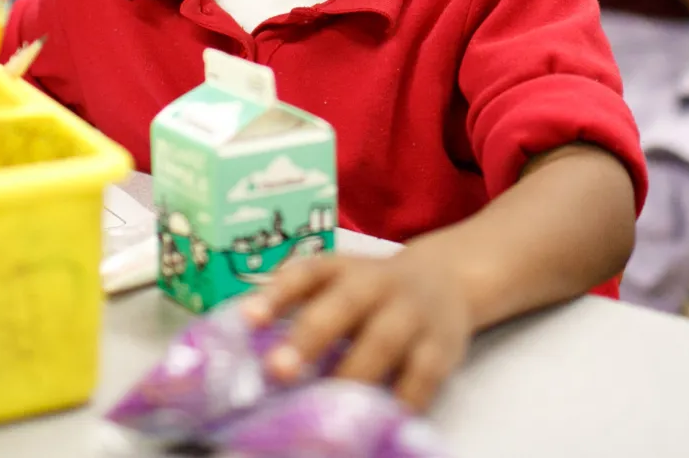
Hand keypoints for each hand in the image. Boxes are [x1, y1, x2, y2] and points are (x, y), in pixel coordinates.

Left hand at [242, 253, 472, 411]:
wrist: (447, 280)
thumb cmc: (372, 292)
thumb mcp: (337, 281)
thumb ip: (295, 303)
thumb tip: (241, 340)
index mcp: (344, 269)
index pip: (307, 273)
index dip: (276, 294)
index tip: (247, 320)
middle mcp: (378, 285)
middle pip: (344, 306)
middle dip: (310, 338)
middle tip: (278, 371)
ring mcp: (412, 315)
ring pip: (383, 342)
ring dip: (352, 373)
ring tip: (326, 406)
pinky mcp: (440, 348)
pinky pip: (423, 376)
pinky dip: (403, 399)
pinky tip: (379, 419)